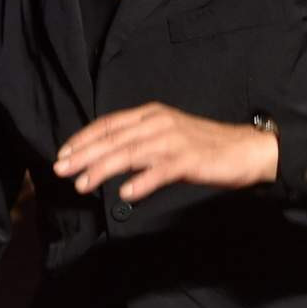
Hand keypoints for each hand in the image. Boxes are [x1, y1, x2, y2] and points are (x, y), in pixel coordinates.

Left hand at [53, 101, 278, 200]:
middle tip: (61, 169)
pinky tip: (125, 193)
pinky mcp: (190, 160)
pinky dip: (141, 181)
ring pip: (131, 153)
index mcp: (152, 114)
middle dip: (84, 154)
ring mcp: (174, 141)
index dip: (84, 138)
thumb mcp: (166, 135)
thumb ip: (139, 141)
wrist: (245, 150)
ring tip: (83, 184)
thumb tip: (105, 156)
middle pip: (114, 139)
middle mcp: (159, 123)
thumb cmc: (204, 146)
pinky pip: (161, 171)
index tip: (63, 153)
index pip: (109, 123)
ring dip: (103, 169)